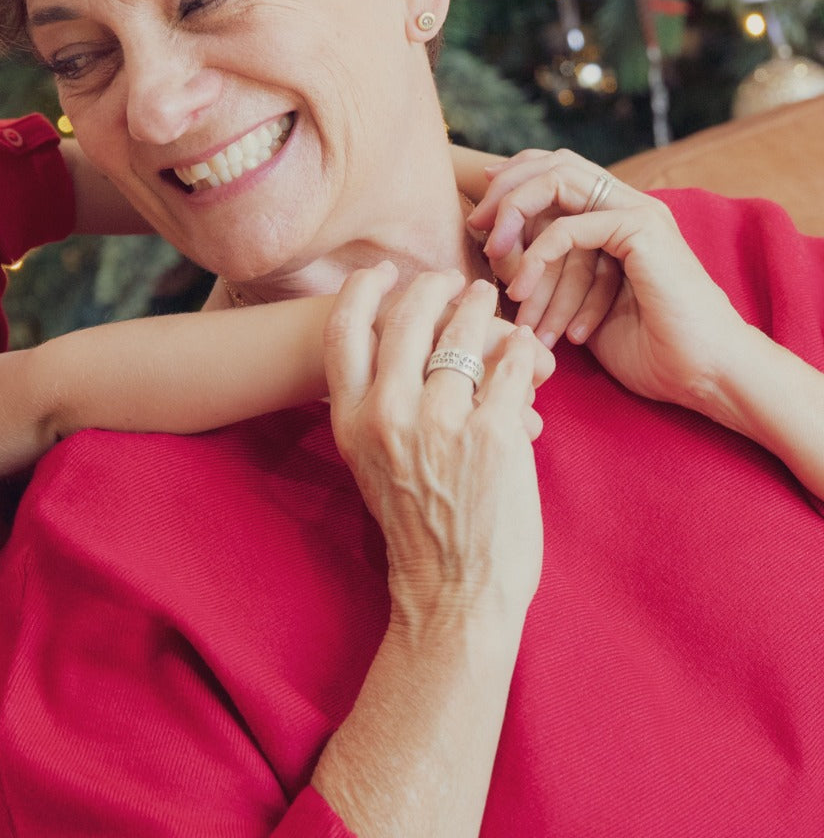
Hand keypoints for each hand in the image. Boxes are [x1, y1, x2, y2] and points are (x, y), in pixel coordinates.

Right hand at [324, 265, 553, 629]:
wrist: (451, 593)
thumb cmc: (414, 528)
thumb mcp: (370, 463)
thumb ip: (376, 406)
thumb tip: (403, 345)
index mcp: (351, 421)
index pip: (343, 331)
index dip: (361, 291)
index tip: (379, 272)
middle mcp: (389, 415)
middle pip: (406, 320)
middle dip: (430, 288)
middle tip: (448, 280)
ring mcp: (442, 424)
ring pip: (463, 335)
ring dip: (479, 308)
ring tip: (487, 299)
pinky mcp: (495, 437)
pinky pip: (511, 369)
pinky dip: (520, 351)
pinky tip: (524, 346)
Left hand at [465, 149, 749, 411]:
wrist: (705, 374)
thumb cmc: (647, 350)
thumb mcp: (577, 305)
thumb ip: (547, 273)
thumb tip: (494, 262)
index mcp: (614, 215)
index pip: (555, 169)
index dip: (512, 180)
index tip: (479, 213)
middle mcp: (627, 204)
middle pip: (552, 162)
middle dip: (505, 189)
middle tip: (476, 226)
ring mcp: (638, 212)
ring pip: (558, 179)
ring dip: (514, 212)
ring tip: (492, 255)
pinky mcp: (643, 230)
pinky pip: (570, 226)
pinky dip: (537, 254)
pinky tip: (522, 287)